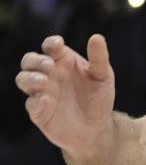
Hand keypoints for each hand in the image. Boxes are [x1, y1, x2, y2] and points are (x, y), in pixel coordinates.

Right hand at [16, 34, 116, 160]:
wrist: (97, 128)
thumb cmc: (99, 97)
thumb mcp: (103, 76)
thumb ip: (99, 58)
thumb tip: (96, 37)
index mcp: (63, 61)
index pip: (51, 47)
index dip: (51, 44)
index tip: (57, 45)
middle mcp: (49, 74)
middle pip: (30, 60)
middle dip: (35, 60)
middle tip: (49, 65)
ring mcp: (41, 93)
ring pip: (23, 79)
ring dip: (29, 78)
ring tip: (43, 81)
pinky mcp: (39, 112)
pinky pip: (31, 104)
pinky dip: (35, 102)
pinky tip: (45, 101)